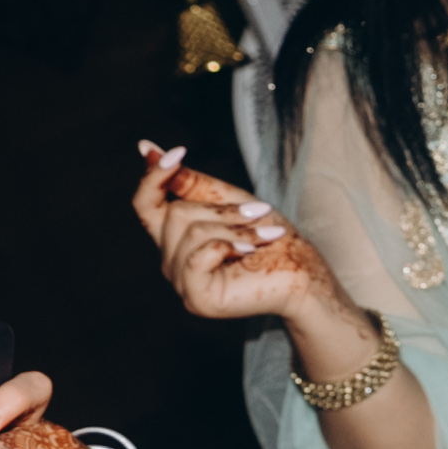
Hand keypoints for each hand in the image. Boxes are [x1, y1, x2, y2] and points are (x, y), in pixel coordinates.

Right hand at [132, 143, 351, 332]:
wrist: (303, 272)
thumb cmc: (270, 236)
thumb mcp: (227, 199)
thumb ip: (188, 182)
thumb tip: (148, 151)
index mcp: (175, 238)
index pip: (144, 204)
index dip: (155, 176)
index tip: (178, 152)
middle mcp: (172, 262)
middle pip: (175, 213)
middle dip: (221, 209)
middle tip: (258, 213)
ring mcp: (183, 282)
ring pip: (191, 232)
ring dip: (235, 227)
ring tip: (262, 237)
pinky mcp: (197, 298)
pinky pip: (200, 255)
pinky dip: (230, 245)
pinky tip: (249, 251)